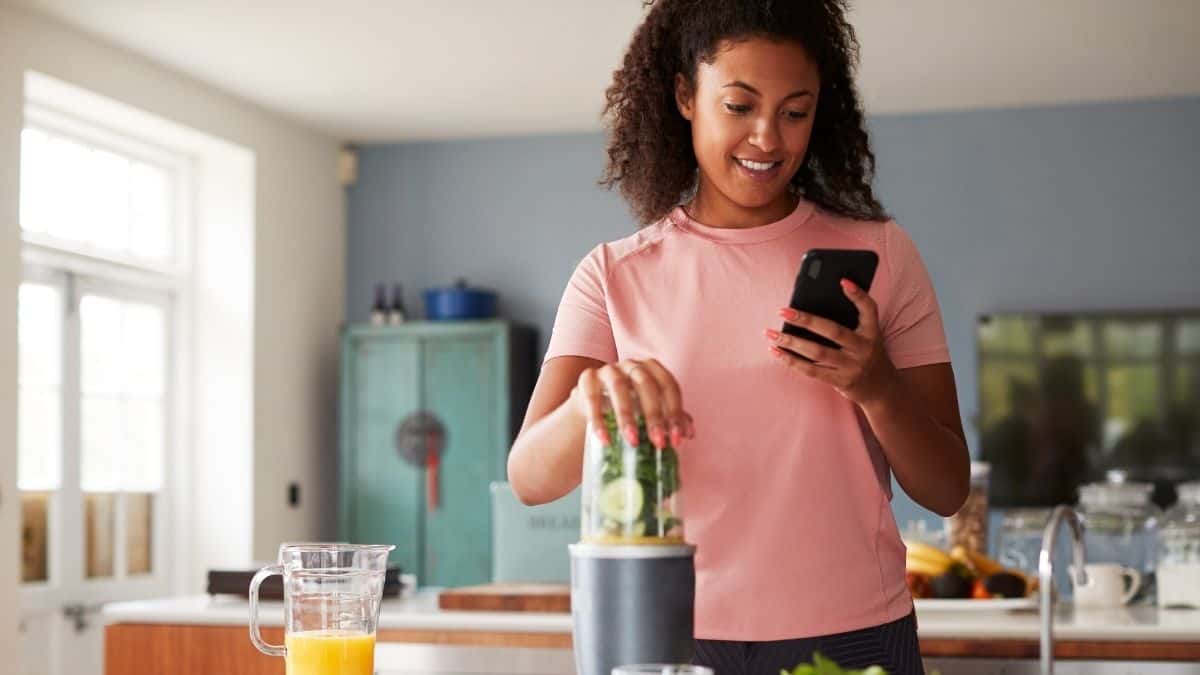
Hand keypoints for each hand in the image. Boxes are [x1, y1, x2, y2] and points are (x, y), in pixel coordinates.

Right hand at [570, 358, 694, 448]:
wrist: (592, 405)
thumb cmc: (629, 405)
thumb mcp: (649, 410)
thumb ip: (670, 417)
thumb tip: (689, 434)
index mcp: (652, 369)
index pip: (669, 386)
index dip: (675, 412)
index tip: (676, 439)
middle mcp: (631, 365)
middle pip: (646, 384)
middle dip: (654, 414)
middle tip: (658, 443)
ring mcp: (608, 369)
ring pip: (618, 387)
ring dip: (627, 415)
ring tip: (632, 441)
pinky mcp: (587, 379)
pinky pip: (591, 396)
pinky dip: (598, 419)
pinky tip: (604, 439)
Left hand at [764, 278, 898, 407]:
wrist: (882, 388)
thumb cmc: (867, 354)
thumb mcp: (868, 335)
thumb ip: (850, 320)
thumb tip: (811, 304)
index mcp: (872, 332)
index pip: (869, 309)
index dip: (858, 295)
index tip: (842, 280)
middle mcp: (864, 349)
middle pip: (833, 331)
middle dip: (806, 320)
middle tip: (783, 311)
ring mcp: (852, 367)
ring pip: (818, 353)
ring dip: (791, 342)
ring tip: (771, 333)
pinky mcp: (841, 382)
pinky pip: (812, 371)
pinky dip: (792, 361)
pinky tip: (777, 351)